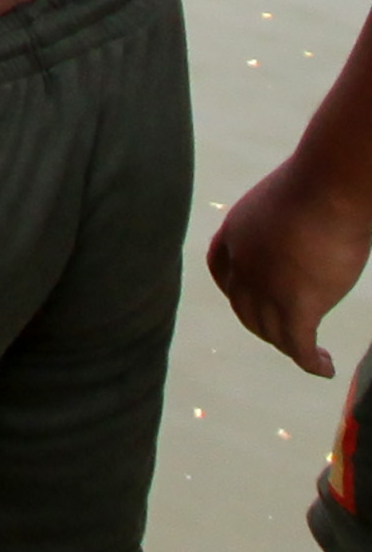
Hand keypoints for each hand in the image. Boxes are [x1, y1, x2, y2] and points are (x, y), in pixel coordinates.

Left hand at [212, 153, 371, 375]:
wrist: (329, 188)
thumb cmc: (317, 183)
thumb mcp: (284, 200)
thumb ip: (284, 223)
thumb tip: (307, 225)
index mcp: (235, 235)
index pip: (222, 272)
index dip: (236, 291)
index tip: (251, 302)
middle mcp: (243, 265)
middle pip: (245, 308)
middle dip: (263, 326)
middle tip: (287, 335)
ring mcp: (267, 288)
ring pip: (272, 332)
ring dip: (289, 347)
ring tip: (309, 354)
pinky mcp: (297, 305)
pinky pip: (299, 345)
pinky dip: (309, 361)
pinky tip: (323, 368)